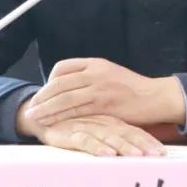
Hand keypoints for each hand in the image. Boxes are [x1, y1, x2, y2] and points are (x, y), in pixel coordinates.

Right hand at [20, 112, 165, 156]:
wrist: (42, 115)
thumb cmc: (74, 124)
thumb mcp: (96, 129)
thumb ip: (114, 135)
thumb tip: (135, 150)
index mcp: (111, 121)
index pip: (133, 130)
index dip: (148, 140)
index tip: (163, 152)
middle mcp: (102, 124)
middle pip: (126, 134)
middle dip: (142, 145)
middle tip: (157, 155)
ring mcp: (87, 127)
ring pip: (109, 137)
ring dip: (124, 147)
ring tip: (138, 156)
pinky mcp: (71, 133)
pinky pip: (86, 141)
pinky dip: (98, 148)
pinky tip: (108, 155)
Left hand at [24, 58, 185, 126]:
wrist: (155, 96)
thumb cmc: (133, 88)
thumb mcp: (110, 73)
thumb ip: (91, 76)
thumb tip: (71, 83)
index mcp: (95, 63)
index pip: (63, 67)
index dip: (50, 80)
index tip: (45, 91)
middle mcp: (95, 72)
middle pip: (59, 83)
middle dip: (42, 96)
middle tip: (31, 107)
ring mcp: (99, 88)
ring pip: (64, 98)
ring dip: (46, 108)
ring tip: (34, 116)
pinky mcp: (103, 105)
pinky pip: (76, 111)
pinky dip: (61, 117)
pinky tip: (52, 123)